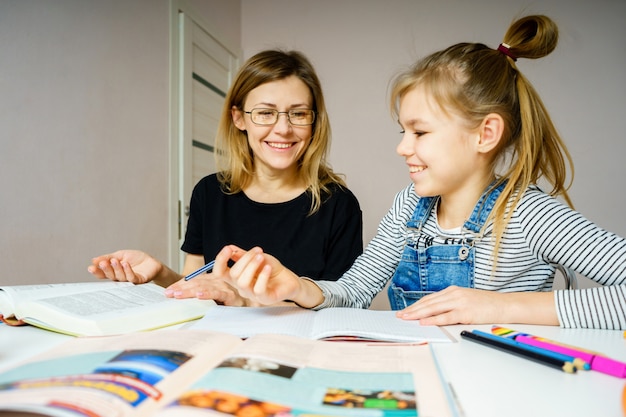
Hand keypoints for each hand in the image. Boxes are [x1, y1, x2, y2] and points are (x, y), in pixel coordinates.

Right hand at [88, 250, 161, 283]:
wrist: (151, 261)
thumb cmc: (136, 259)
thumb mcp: (120, 255)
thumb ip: (108, 257)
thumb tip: (94, 260)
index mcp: (114, 272)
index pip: (103, 273)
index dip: (97, 271)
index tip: (91, 267)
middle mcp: (120, 278)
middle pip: (111, 276)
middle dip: (106, 269)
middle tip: (102, 263)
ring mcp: (129, 280)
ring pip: (120, 276)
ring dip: (117, 268)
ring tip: (115, 261)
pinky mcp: (138, 280)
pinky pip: (131, 277)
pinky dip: (128, 270)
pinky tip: (125, 264)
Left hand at [164, 275, 248, 306]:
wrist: (252, 304)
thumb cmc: (233, 302)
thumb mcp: (214, 297)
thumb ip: (202, 294)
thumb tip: (182, 297)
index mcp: (212, 278)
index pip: (193, 280)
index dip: (180, 284)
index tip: (168, 290)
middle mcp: (218, 280)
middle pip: (196, 282)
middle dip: (181, 288)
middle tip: (168, 293)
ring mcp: (224, 287)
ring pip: (204, 287)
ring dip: (189, 291)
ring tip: (177, 295)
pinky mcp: (231, 295)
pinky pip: (217, 294)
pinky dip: (208, 294)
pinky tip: (199, 296)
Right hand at [213, 245, 302, 305]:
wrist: (288, 279)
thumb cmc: (271, 269)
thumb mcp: (256, 258)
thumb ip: (242, 255)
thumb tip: (229, 248)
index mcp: (237, 278)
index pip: (220, 273)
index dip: (220, 261)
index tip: (228, 248)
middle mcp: (242, 288)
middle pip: (233, 274)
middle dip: (245, 259)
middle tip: (258, 251)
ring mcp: (252, 295)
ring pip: (243, 282)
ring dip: (251, 266)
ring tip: (261, 257)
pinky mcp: (265, 299)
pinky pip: (258, 289)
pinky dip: (262, 276)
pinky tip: (268, 268)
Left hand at [396, 286, 558, 325]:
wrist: (505, 305)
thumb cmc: (486, 305)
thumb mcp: (465, 301)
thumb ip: (450, 305)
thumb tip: (434, 314)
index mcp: (452, 291)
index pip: (429, 299)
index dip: (415, 305)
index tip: (405, 311)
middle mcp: (454, 294)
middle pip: (428, 303)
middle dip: (412, 310)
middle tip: (399, 316)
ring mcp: (459, 302)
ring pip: (433, 308)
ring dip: (418, 314)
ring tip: (406, 318)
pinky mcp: (466, 312)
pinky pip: (446, 316)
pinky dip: (434, 320)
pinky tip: (424, 322)